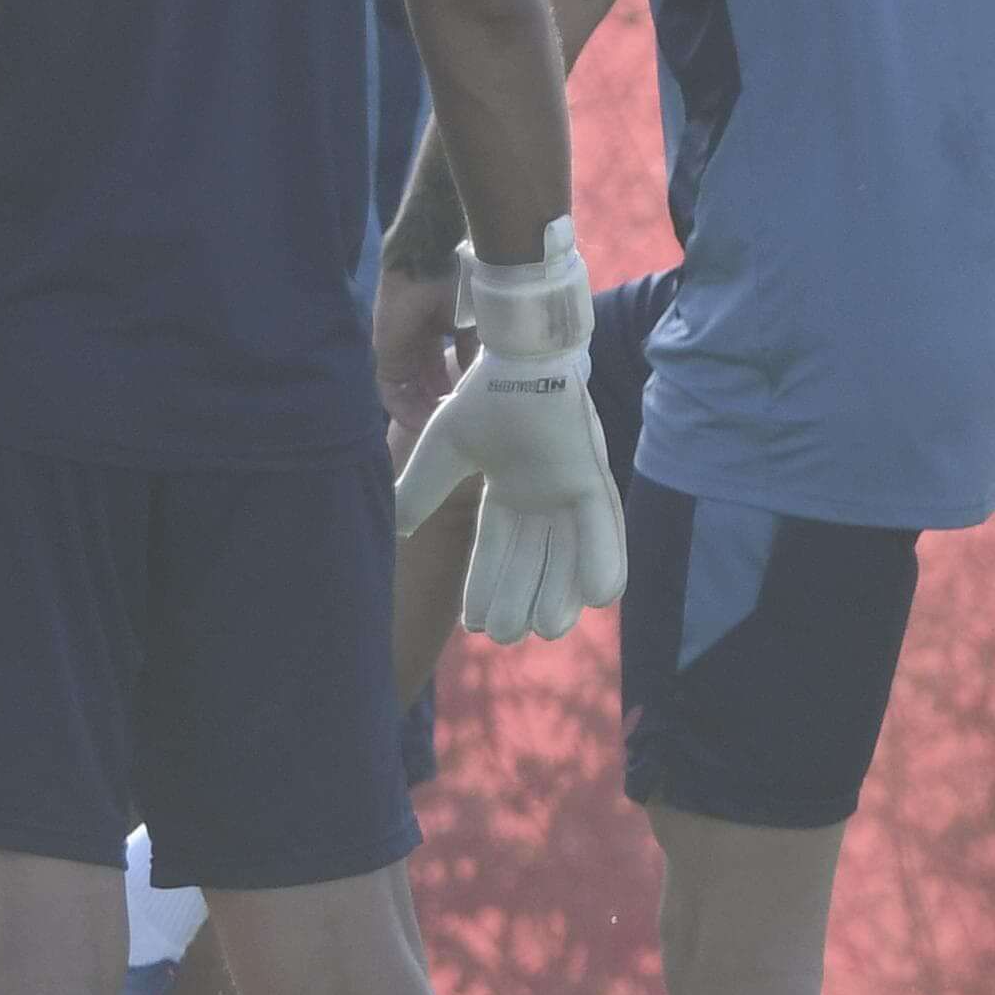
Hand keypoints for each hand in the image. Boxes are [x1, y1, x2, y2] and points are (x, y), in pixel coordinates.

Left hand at [372, 252, 466, 453]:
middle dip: (438, 405)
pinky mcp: (384, 354)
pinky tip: (422, 424)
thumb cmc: (457, 285)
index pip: (440, 369)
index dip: (453, 390)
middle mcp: (415, 341)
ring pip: (407, 390)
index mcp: (436, 329)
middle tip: (455, 425)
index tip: (467, 409)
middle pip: (423, 383)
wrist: (431, 264)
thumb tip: (481, 379)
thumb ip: (472, 351)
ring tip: (442, 430)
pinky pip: (390, 390)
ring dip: (422, 411)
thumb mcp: (474, 323)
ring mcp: (398, 348)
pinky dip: (403, 409)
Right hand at [392, 224, 626, 643]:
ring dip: (561, 591)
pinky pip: (603, 526)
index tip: (477, 625)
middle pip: (532, 560)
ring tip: (549, 630)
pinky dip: (604, 559)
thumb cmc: (484, 396)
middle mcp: (543, 497)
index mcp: (509, 490)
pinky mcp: (593, 478)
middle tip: (508, 637)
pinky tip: (600, 596)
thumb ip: (421, 490)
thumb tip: (391, 527)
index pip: (496, 549)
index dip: (486, 585)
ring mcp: (571, 489)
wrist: (516, 357)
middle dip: (520, 598)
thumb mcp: (444, 451)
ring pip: (568, 552)